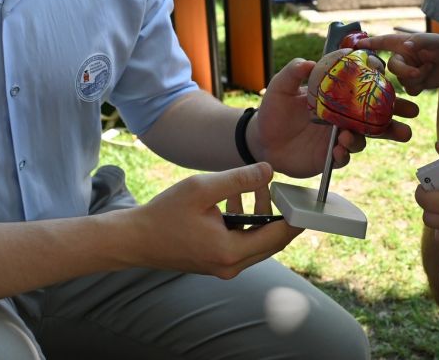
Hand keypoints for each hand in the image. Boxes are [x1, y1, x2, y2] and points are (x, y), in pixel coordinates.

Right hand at [131, 163, 301, 278]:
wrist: (135, 239)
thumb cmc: (165, 213)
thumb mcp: (202, 189)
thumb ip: (238, 179)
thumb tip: (269, 170)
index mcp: (231, 251)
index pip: (278, 236)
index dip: (294, 216)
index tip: (303, 196)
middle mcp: (231, 266)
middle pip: (271, 241)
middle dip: (278, 212)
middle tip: (279, 186)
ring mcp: (223, 267)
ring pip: (257, 241)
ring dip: (259, 214)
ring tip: (252, 184)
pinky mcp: (216, 262)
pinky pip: (242, 243)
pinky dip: (245, 222)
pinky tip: (233, 199)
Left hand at [249, 57, 417, 176]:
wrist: (262, 139)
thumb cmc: (274, 109)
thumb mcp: (281, 86)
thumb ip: (294, 72)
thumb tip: (308, 63)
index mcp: (338, 98)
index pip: (366, 92)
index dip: (385, 90)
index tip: (400, 87)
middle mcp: (344, 118)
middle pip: (375, 118)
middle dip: (396, 119)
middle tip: (409, 119)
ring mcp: (339, 138)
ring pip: (363, 139)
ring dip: (362, 138)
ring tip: (349, 137)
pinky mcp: (330, 157)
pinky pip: (344, 157)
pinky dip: (344, 154)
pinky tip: (338, 151)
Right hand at [355, 32, 438, 94]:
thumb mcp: (433, 41)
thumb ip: (419, 42)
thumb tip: (407, 46)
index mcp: (402, 44)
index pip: (382, 42)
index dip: (369, 44)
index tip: (356, 46)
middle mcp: (402, 58)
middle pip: (392, 67)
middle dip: (405, 71)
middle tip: (418, 72)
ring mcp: (407, 72)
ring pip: (402, 80)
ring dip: (417, 77)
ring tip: (430, 67)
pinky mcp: (414, 84)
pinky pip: (410, 89)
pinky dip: (420, 85)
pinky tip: (429, 78)